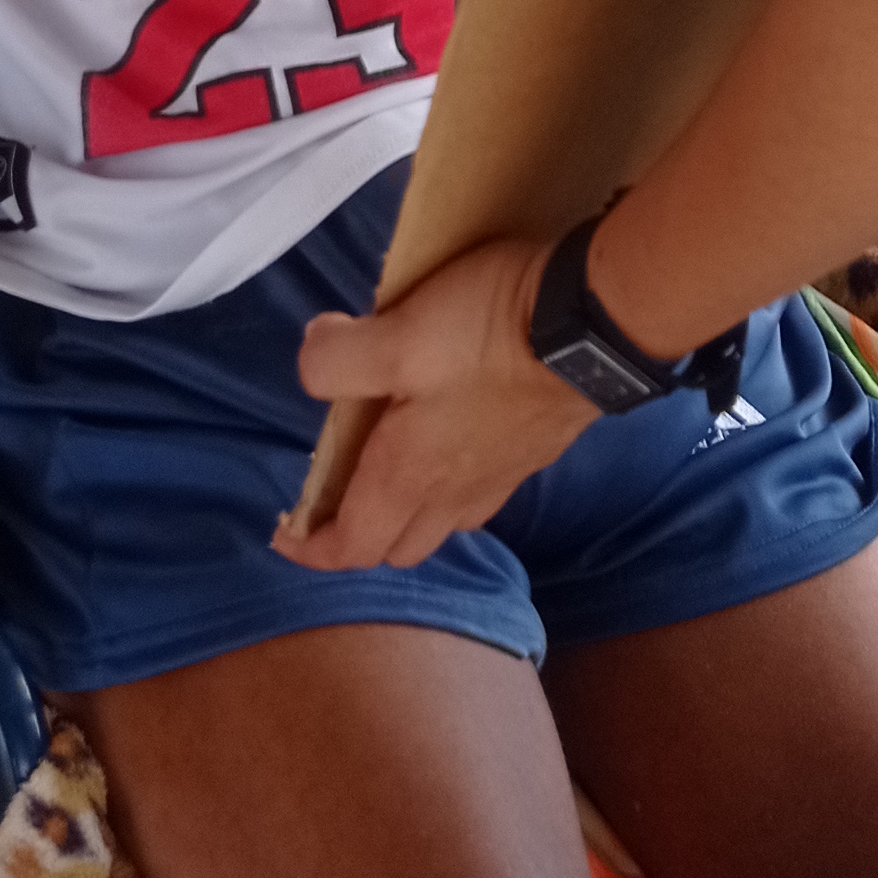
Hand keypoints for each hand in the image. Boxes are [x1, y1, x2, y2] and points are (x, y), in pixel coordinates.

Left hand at [273, 236, 593, 568]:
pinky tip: (448, 436)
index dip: (310, 550)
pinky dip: (447, 487)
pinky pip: (477, 494)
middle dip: (357, 533)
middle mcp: (454, 495)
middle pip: (396, 547)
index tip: (284, 533)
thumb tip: (311, 364)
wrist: (593, 327)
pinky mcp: (533, 454)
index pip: (352, 548)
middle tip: (333, 488)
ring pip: (440, 525)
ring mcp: (500, 479)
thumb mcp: (396, 334)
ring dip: (405, 513)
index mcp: (410, 477)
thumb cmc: (486, 335)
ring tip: (387, 464)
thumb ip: (338, 360)